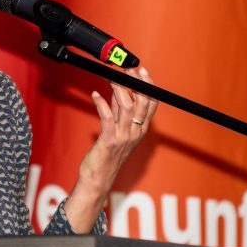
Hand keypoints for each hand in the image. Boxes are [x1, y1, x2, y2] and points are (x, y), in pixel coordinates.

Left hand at [64, 67, 158, 231]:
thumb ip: (119, 111)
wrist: (99, 177)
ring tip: (111, 77)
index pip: (152, 104)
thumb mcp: (118, 129)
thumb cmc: (107, 154)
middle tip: (128, 69)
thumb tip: (119, 90)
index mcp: (141, 129)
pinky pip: (108, 118)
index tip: (142, 71)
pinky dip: (101, 104)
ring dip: (119, 89)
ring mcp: (124, 137)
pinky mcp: (109, 141)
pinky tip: (95, 95)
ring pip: (127, 107)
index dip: (149, 86)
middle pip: (142, 102)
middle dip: (136, 83)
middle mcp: (136, 132)